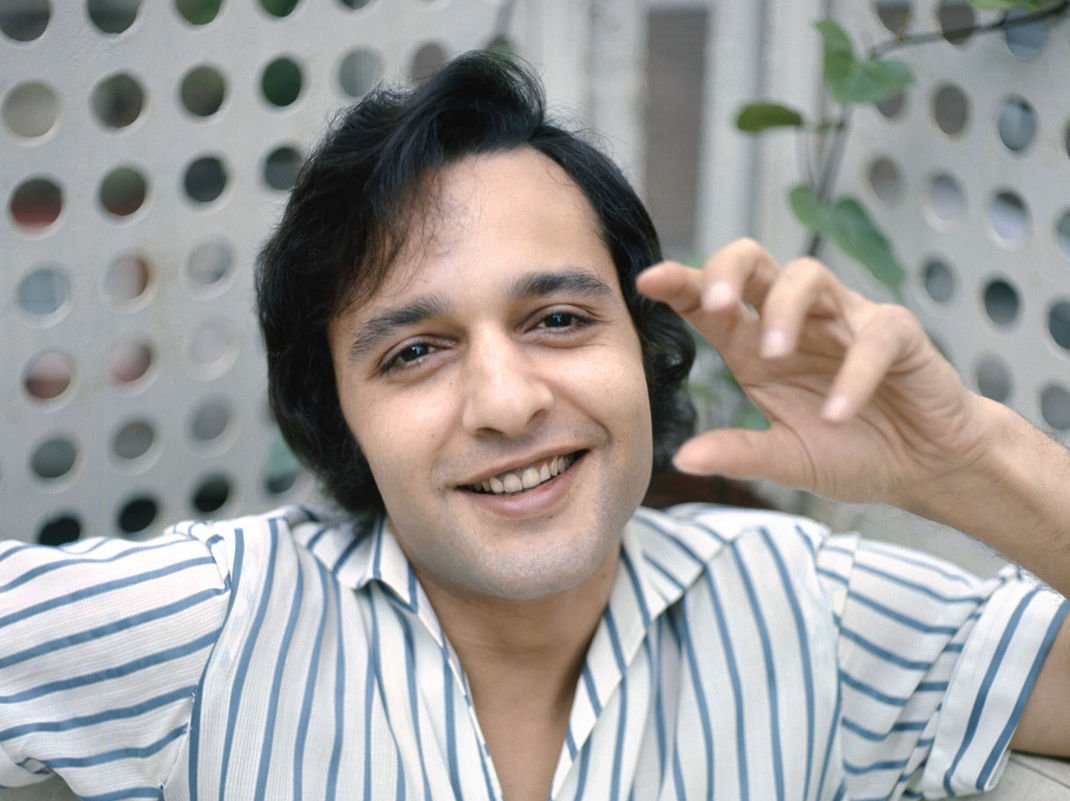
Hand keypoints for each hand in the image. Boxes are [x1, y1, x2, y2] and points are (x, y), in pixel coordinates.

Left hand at [637, 238, 989, 508]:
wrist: (923, 467)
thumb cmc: (851, 450)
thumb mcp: (786, 459)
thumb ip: (739, 453)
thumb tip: (681, 460)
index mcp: (754, 347)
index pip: (709, 302)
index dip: (680, 283)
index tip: (647, 282)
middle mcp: (795, 323)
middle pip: (754, 262)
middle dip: (726, 271)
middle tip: (715, 305)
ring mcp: (846, 322)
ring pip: (808, 275)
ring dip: (785, 309)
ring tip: (775, 354)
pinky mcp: (897, 335)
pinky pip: (874, 335)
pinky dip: (854, 372)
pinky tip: (838, 412)